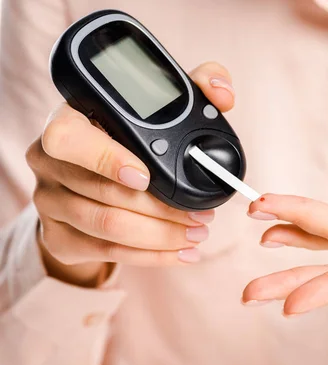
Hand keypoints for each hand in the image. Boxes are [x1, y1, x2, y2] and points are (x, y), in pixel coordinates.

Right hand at [26, 62, 234, 286]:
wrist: (91, 174)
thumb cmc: (128, 136)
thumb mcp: (158, 106)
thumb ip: (194, 88)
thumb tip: (222, 94)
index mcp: (68, 121)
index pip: (68, 139)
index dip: (106, 159)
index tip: (146, 177)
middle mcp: (49, 163)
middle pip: (103, 193)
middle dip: (162, 209)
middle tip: (202, 215)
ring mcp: (51, 203)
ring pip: (108, 227)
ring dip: (162, 235)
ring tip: (198, 233)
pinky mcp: (60, 237)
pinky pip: (108, 252)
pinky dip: (151, 257)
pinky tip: (180, 254)